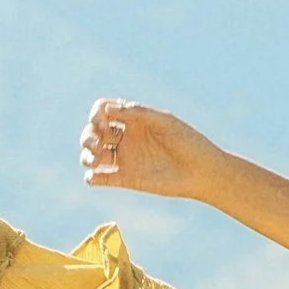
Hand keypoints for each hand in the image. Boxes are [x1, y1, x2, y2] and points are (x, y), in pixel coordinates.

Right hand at [79, 97, 215, 202]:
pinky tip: (94, 177)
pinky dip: (91, 178)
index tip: (103, 122)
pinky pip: (101, 178)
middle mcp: (126, 137)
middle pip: (92, 131)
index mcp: (134, 119)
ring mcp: (125, 158)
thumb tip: (108, 109)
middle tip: (99, 144)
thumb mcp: (164, 122)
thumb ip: (137, 113)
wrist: (202, 172)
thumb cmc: (188, 141)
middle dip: (88, 136)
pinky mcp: (126, 179)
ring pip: (92, 154)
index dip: (96, 114)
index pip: (103, 110)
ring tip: (95, 160)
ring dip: (85, 155)